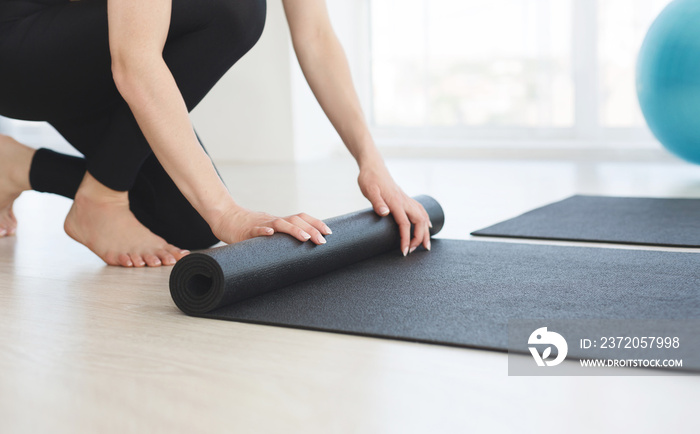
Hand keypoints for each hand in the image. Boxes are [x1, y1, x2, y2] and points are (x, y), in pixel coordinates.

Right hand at [210, 205, 331, 244]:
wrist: (225, 218)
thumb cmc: (248, 228)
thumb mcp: (268, 232)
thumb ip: (281, 239)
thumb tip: (298, 254)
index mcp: (279, 222)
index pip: (301, 218)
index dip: (316, 223)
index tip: (329, 232)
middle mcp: (273, 221)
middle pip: (295, 220)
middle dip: (311, 229)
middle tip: (323, 240)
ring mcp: (260, 225)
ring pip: (279, 224)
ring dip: (294, 229)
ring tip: (305, 237)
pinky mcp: (246, 231)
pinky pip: (255, 230)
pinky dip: (263, 231)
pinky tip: (270, 234)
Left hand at [357, 162, 431, 255]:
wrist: (373, 166)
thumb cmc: (369, 178)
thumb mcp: (369, 190)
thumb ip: (377, 202)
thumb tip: (385, 213)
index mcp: (396, 201)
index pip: (405, 224)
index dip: (406, 239)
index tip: (404, 251)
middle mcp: (404, 201)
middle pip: (419, 222)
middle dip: (419, 238)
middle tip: (412, 251)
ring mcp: (406, 199)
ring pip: (422, 217)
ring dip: (425, 232)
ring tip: (425, 245)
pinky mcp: (405, 198)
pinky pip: (420, 210)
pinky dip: (426, 220)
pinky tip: (428, 226)